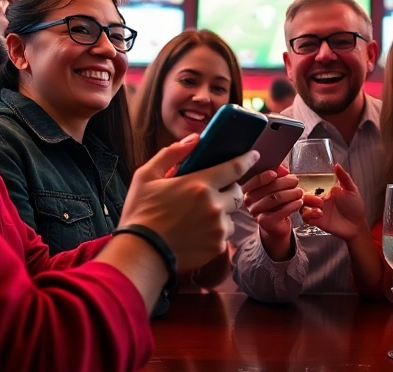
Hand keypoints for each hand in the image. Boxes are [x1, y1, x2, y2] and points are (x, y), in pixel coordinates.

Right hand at [119, 135, 257, 271]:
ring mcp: (218, 228)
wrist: (140, 253)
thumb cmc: (140, 213)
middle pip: (237, 192)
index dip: (246, 159)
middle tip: (212, 192)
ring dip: (221, 213)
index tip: (252, 155)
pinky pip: (224, 235)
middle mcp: (214, 206)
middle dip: (228, 189)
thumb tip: (194, 139)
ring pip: (231, 215)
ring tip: (199, 216)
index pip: (234, 167)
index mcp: (199, 185)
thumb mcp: (147, 176)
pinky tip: (196, 233)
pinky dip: (215, 232)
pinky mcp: (216, 248)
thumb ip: (172, 154)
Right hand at [241, 165, 302, 257]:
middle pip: (269, 188)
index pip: (254, 180)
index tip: (275, 174)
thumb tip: (282, 169)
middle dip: (286, 182)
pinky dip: (293, 205)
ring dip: (291, 193)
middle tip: (295, 181)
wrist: (274, 225)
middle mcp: (249, 200)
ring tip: (299, 192)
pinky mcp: (265, 222)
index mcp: (248, 189)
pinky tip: (299, 202)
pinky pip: (282, 211)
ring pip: (276, 198)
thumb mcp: (274, 185)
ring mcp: (256, 212)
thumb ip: (276, 174)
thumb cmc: (273, 202)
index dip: (264, 176)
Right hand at [299, 164, 367, 240]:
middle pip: (303, 194)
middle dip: (307, 195)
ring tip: (320, 207)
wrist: (357, 225)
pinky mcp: (316, 221)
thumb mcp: (351, 189)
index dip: (306, 182)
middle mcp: (319, 200)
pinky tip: (319, 214)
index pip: (310, 184)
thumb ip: (344, 177)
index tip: (307, 182)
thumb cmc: (355, 207)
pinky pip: (305, 217)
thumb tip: (336, 165)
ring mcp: (316, 210)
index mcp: (325, 190)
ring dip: (308, 204)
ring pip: (302, 205)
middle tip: (319, 199)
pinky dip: (309, 214)